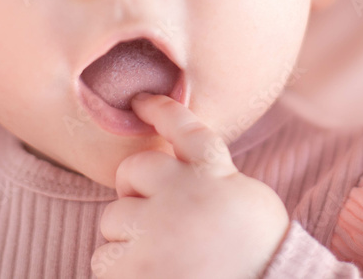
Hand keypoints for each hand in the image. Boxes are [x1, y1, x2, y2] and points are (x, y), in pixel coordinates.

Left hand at [91, 93, 290, 278]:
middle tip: (153, 216)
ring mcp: (155, 229)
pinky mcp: (136, 268)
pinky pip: (103, 261)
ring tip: (162, 259)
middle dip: (133, 190)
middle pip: (132, 169)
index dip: (160, 110)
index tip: (141, 101)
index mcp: (215, 173)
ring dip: (128, 238)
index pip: (183, 128)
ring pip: (112, 218)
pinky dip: (120, 272)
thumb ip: (213, 180)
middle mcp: (181, 192)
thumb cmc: (260, 256)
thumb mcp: (250, 203)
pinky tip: (151, 277)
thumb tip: (176, 174)